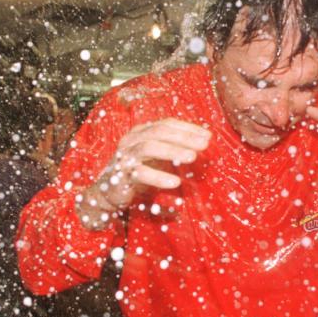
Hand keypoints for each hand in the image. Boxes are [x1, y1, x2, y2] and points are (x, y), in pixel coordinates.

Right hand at [78, 118, 210, 227]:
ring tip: (192, 157)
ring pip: (149, 147)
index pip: (166, 123)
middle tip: (204, 145)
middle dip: (184, 137)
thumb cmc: (138, 172)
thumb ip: (175, 149)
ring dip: (173, 151)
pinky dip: (159, 177)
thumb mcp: (158, 158)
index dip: (188, 128)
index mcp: (141, 132)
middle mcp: (132, 140)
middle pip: (159, 132)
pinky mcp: (121, 175)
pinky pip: (141, 173)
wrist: (109, 192)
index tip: (208, 135)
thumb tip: (203, 143)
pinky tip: (175, 182)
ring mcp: (125, 156)